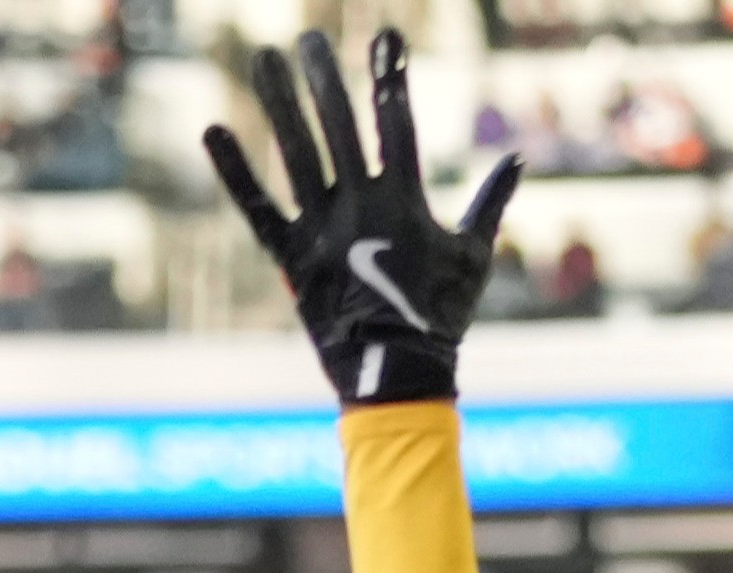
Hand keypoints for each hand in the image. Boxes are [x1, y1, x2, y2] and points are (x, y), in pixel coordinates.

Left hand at [207, 28, 518, 409]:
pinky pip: (258, 208)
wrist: (396, 375)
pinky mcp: (291, 257)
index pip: (396, 124)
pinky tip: (214, 130)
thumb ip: (492, 202)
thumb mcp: (475, 256)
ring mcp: (322, 231)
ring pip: (297, 154)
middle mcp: (360, 207)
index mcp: (405, 202)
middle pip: (340, 127)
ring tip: (264, 58)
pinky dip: (235, 171)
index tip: (385, 37)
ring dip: (279, 103)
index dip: (390, 76)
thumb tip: (518, 157)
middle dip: (325, 78)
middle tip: (310, 37)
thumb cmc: (441, 316)